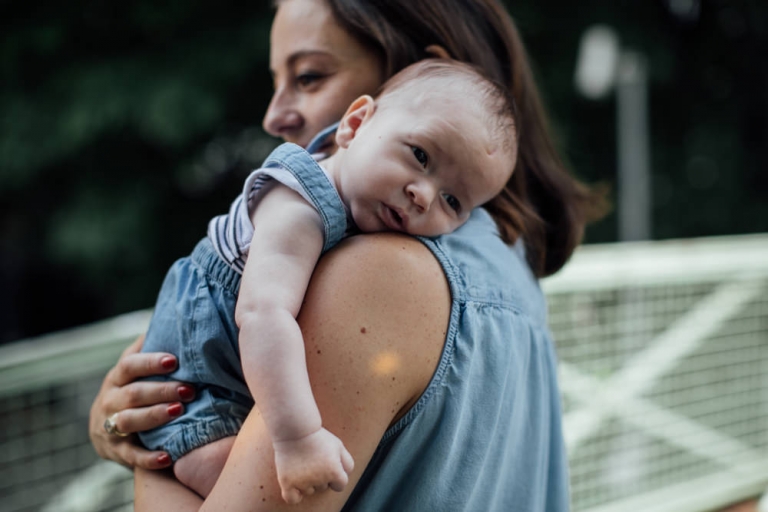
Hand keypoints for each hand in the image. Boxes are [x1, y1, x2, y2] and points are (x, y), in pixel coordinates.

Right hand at [88, 334, 195, 468]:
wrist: (104, 430)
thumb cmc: (132, 390)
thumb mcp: (134, 369)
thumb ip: (148, 348)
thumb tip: (172, 314)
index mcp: (117, 378)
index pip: (130, 366)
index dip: (150, 362)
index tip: (174, 360)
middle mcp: (110, 400)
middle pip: (134, 394)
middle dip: (161, 391)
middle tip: (189, 389)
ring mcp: (111, 427)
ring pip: (130, 421)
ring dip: (154, 416)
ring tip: (178, 411)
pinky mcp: (116, 451)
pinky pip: (131, 456)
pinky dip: (148, 457)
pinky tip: (167, 456)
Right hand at [273, 428, 354, 504]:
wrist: (295, 429)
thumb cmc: (318, 437)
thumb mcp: (338, 446)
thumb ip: (347, 462)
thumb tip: (346, 476)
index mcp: (334, 471)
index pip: (340, 485)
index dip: (336, 475)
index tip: (329, 464)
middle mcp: (319, 479)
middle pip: (323, 488)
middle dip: (321, 476)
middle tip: (313, 460)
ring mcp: (302, 482)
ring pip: (309, 491)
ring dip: (308, 482)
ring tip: (303, 463)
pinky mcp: (287, 482)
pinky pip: (292, 499)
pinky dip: (295, 495)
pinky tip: (295, 484)